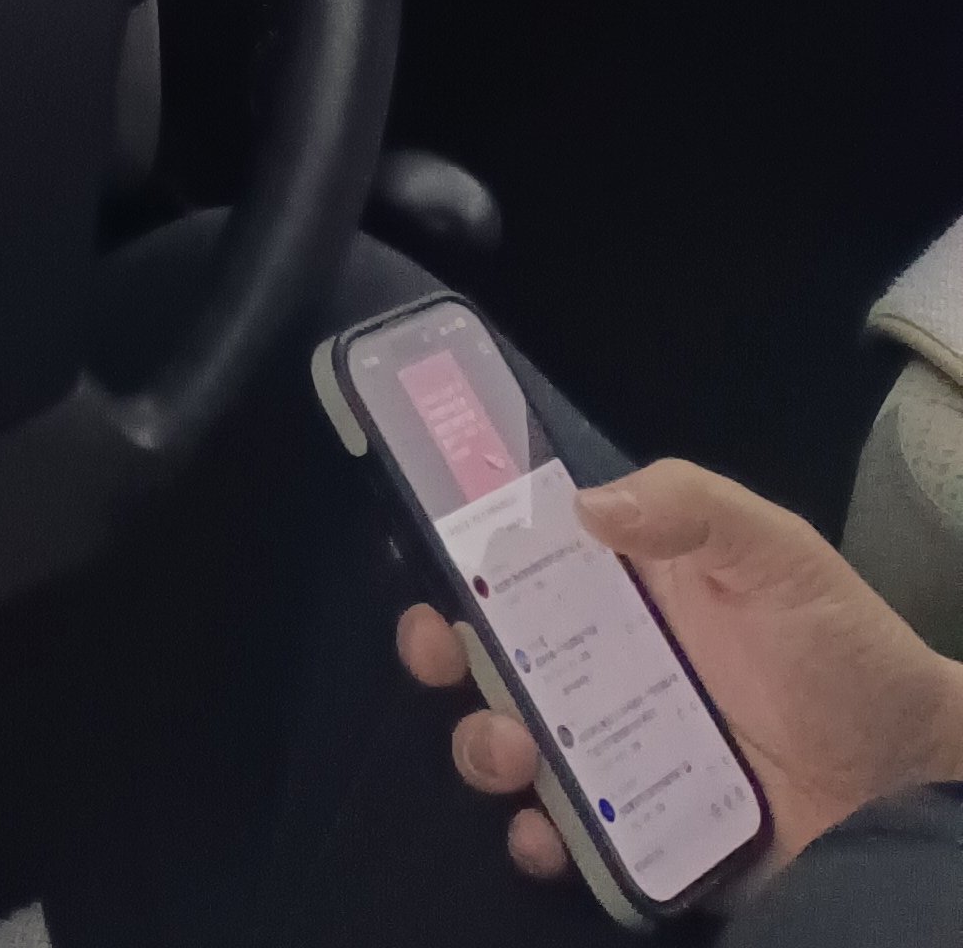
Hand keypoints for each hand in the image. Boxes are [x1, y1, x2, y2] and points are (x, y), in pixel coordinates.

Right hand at [397, 458, 962, 883]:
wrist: (912, 775)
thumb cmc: (841, 646)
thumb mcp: (777, 551)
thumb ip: (690, 506)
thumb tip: (581, 507)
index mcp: (616, 588)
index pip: (513, 559)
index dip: (458, 555)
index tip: (432, 562)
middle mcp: (598, 664)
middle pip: (485, 651)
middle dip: (438, 650)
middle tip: (437, 650)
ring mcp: (612, 748)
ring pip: (508, 742)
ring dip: (483, 745)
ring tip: (512, 751)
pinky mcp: (636, 825)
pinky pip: (563, 836)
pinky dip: (538, 838)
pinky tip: (547, 830)